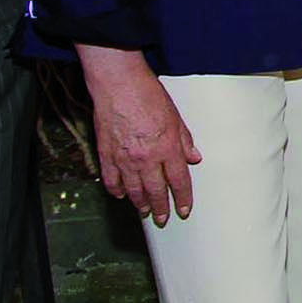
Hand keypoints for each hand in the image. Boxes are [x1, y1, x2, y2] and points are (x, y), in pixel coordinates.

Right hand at [76, 44, 199, 225]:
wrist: (119, 84)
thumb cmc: (148, 95)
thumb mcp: (176, 117)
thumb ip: (185, 141)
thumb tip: (194, 158)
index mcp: (168, 148)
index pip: (179, 181)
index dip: (183, 198)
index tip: (184, 209)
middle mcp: (147, 158)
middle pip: (156, 191)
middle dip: (161, 208)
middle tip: (162, 218)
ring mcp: (125, 159)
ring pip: (133, 190)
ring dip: (140, 203)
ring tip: (144, 211)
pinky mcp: (107, 154)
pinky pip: (111, 180)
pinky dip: (116, 190)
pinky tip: (120, 195)